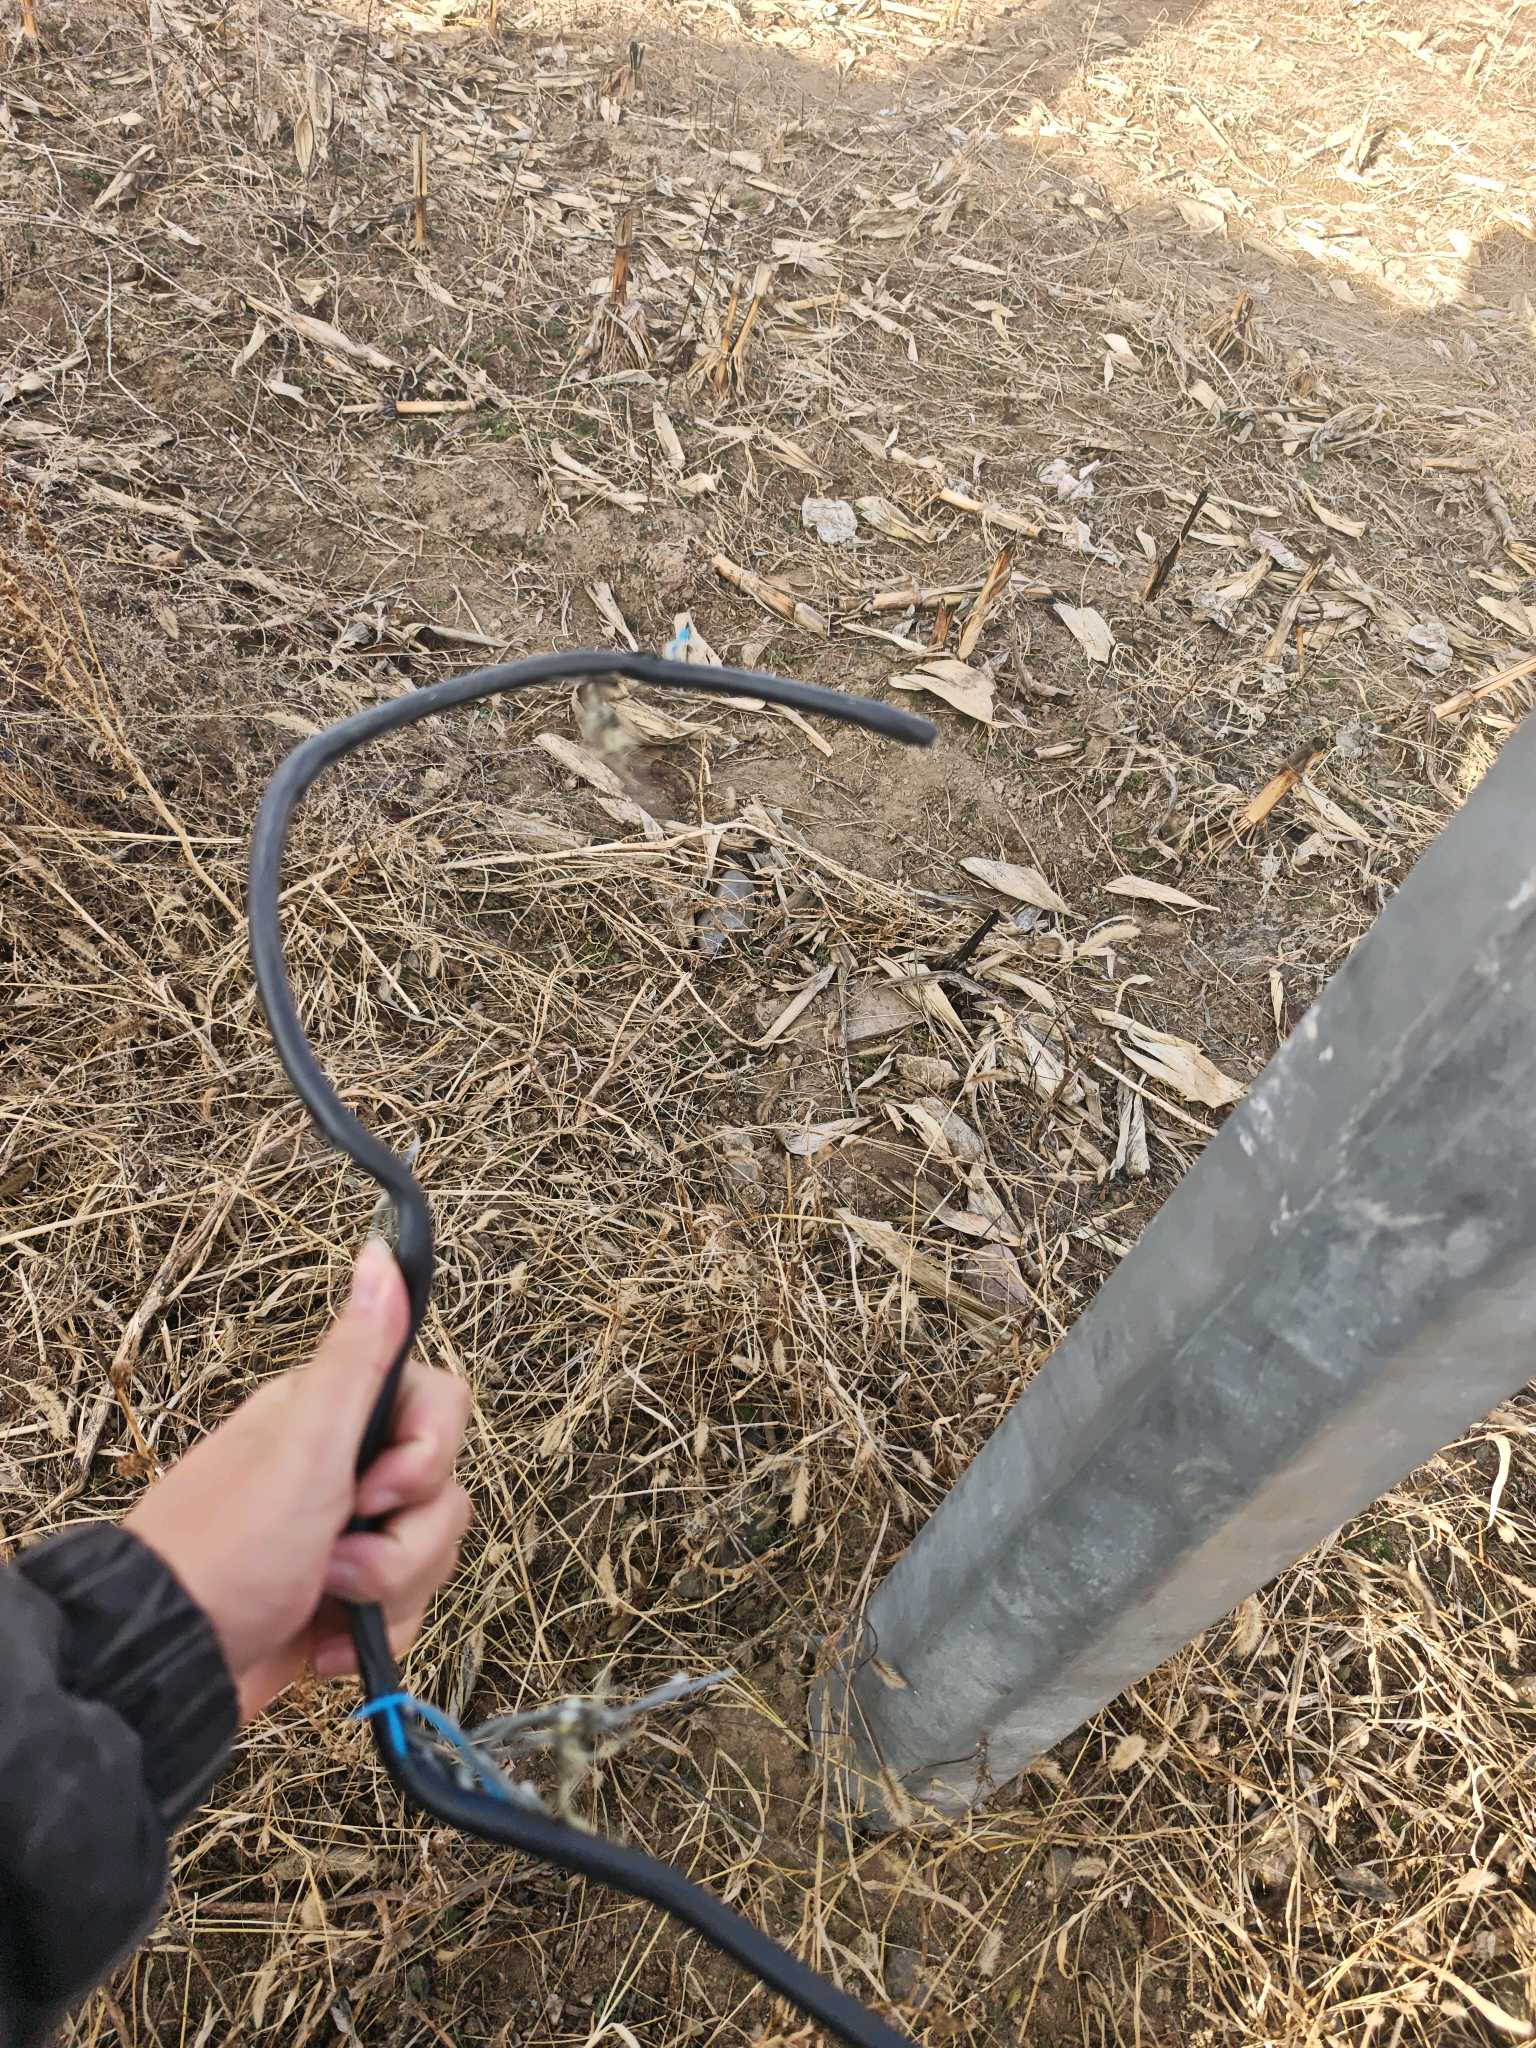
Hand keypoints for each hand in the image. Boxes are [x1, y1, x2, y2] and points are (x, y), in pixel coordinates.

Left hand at [127, 1239, 471, 1721]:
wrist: (169, 1665)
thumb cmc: (225, 1551)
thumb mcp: (303, 1446)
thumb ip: (356, 1355)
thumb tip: (381, 1255)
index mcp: (333, 1416)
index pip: (442, 1405)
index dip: (428, 1452)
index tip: (376, 1484)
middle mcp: (343, 1468)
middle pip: (444, 1488)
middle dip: (404, 1540)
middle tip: (336, 1550)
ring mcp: (345, 1535)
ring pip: (431, 1551)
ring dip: (386, 1590)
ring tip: (323, 1599)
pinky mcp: (345, 1598)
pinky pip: (407, 1609)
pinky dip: (370, 1633)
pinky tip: (322, 1639)